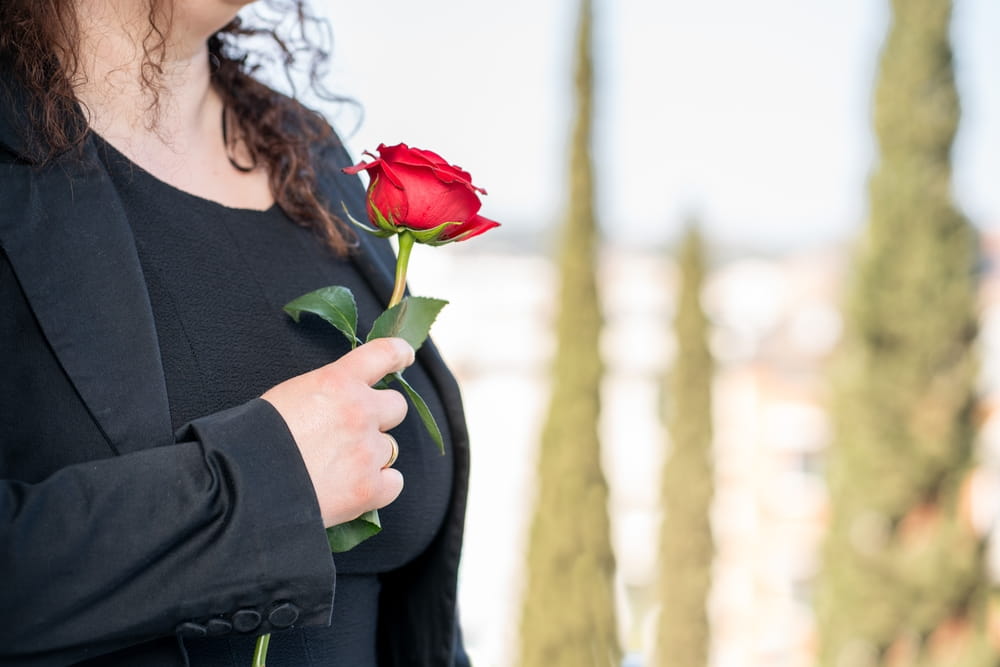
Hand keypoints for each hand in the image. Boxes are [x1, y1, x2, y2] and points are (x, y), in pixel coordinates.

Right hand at [261, 337, 413, 527]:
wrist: (241, 484)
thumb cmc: (252, 439)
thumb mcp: (288, 396)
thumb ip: (324, 394)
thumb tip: (338, 402)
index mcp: (337, 381)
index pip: (383, 354)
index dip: (398, 354)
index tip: (405, 356)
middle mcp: (360, 411)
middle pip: (396, 406)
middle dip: (380, 417)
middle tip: (352, 432)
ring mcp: (367, 450)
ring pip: (390, 448)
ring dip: (370, 455)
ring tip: (336, 468)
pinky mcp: (369, 488)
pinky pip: (394, 483)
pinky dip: (378, 487)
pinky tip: (352, 489)